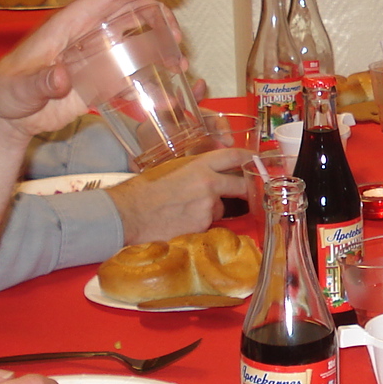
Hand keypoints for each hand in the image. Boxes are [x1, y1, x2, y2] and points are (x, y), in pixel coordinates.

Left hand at [0, 0, 176, 146]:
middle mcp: (87, 36)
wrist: (3, 118)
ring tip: (179, 65)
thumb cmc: (3, 93)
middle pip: (130, 13)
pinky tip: (166, 93)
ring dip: (161, 48)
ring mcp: (95, 58)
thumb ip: (39, 83)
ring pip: (136, 41)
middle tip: (179, 38)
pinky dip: (150, 80)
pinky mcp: (99, 82)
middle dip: (159, 18)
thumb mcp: (18, 88)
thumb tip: (62, 78)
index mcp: (69, 25)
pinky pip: (130, 74)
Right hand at [107, 148, 251, 241]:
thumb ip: (194, 169)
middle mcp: (209, 185)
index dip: (248, 157)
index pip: (234, 156)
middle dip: (245, 189)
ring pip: (220, 208)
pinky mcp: (203, 227)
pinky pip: (208, 224)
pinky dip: (200, 224)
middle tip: (244, 192)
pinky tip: (181, 222)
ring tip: (185, 210)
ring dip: (211, 209)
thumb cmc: (143, 189)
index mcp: (200, 165)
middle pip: (240, 185)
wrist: (129, 213)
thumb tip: (208, 172)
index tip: (254, 160)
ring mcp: (208, 208)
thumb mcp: (171, 168)